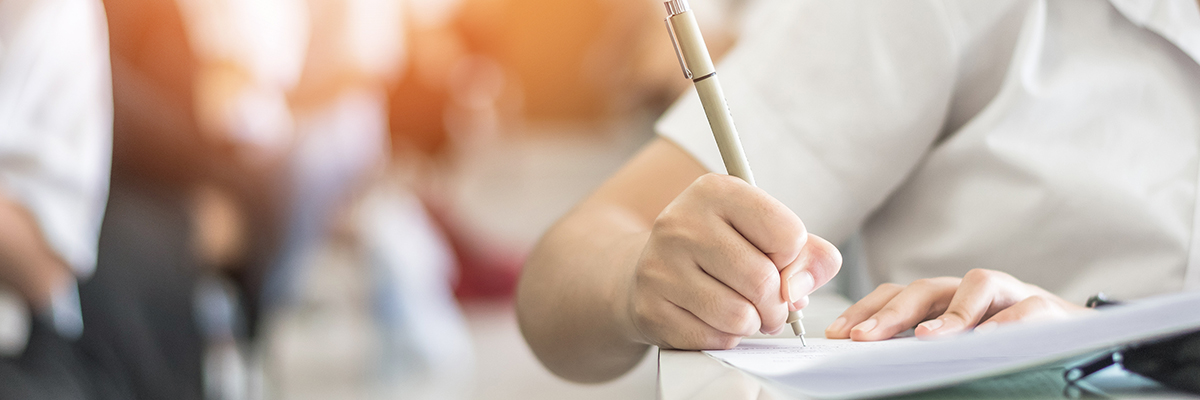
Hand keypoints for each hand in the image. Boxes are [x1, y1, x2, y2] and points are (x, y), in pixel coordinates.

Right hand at [622, 173, 841, 349]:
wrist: (652, 270)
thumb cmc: (719, 251)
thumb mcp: (765, 234)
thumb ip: (808, 254)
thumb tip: (799, 290)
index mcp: (715, 191)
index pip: (787, 234)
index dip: (792, 258)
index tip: (775, 260)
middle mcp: (682, 222)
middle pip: (763, 281)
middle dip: (778, 305)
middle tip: (770, 305)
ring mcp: (660, 266)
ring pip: (739, 316)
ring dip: (752, 323)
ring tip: (742, 312)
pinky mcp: (650, 308)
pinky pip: (712, 339)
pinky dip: (724, 338)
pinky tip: (712, 321)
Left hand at [826, 269, 1088, 340]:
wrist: (1081, 343)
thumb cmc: (1011, 348)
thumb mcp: (961, 351)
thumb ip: (925, 353)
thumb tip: (874, 368)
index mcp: (945, 300)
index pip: (897, 294)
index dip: (865, 309)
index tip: (836, 334)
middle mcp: (972, 291)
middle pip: (925, 288)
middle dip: (890, 312)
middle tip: (863, 338)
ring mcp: (1011, 293)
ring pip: (977, 284)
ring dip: (949, 314)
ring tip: (925, 341)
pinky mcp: (1048, 307)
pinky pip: (1026, 309)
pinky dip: (1006, 324)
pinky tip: (987, 342)